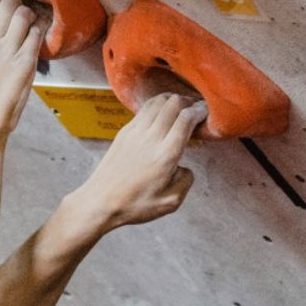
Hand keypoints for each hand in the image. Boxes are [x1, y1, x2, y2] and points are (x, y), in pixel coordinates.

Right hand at [0, 0, 42, 137]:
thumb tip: (1, 25)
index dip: (3, 0)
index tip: (8, 8)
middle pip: (9, 3)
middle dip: (20, 5)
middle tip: (24, 15)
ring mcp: (8, 50)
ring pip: (24, 14)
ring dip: (32, 16)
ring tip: (33, 26)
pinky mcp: (25, 62)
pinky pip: (37, 34)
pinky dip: (40, 32)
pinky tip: (39, 39)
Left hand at [74, 93, 202, 229]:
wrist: (100, 202)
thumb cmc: (135, 205)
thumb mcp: (171, 202)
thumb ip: (186, 180)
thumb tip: (183, 167)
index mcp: (166, 155)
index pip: (186, 118)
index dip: (199, 111)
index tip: (205, 114)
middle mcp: (151, 138)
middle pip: (174, 103)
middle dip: (189, 102)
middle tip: (195, 110)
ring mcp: (135, 132)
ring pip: (158, 101)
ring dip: (172, 100)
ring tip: (180, 108)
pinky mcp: (124, 132)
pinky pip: (144, 109)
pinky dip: (157, 105)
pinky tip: (161, 114)